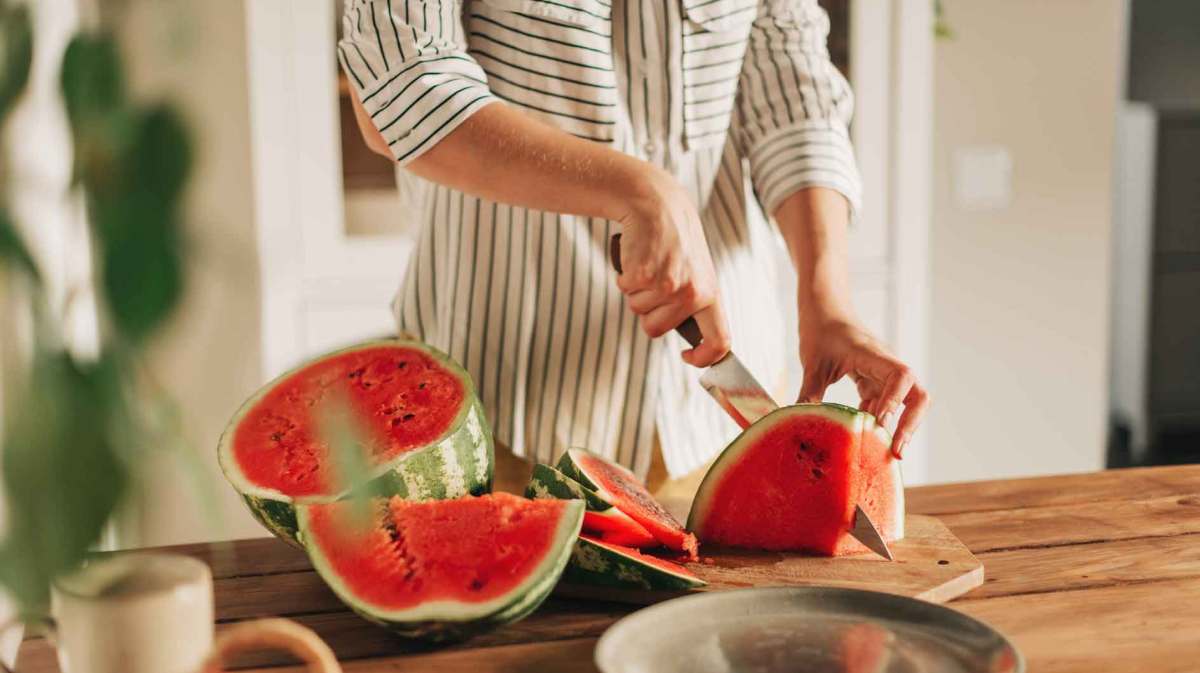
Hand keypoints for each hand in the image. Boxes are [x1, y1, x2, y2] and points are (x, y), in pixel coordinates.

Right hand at [614, 166, 730, 366]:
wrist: (658, 205)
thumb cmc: (676, 243)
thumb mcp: (697, 272)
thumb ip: (695, 304)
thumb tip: (695, 343)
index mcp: (710, 294)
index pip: (720, 341)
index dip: (704, 358)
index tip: (687, 356)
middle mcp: (692, 293)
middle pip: (655, 329)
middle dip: (647, 312)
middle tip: (654, 282)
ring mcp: (667, 284)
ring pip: (637, 311)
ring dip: (636, 291)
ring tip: (649, 265)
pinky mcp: (643, 274)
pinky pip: (625, 290)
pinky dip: (624, 277)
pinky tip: (637, 258)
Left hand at [797, 317, 928, 457]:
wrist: (824, 310)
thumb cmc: (820, 330)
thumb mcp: (812, 364)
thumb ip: (809, 394)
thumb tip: (798, 426)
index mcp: (874, 356)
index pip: (901, 377)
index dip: (895, 401)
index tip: (880, 422)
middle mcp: (886, 366)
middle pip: (917, 395)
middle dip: (910, 424)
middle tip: (896, 451)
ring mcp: (883, 374)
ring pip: (905, 403)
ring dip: (898, 426)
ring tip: (884, 453)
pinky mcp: (874, 380)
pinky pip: (884, 403)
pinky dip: (878, 420)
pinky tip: (864, 437)